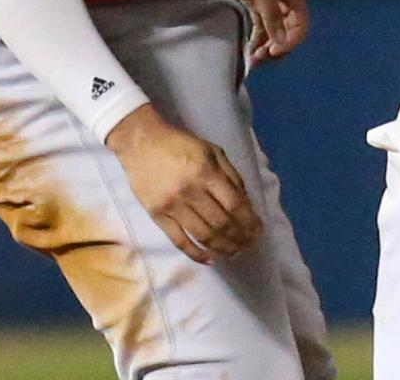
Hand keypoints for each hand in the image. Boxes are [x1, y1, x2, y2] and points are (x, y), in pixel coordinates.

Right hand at [106, 103, 260, 263]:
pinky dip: (196, 253)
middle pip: (221, 224)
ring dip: (223, 248)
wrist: (141, 142)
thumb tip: (246, 203)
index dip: (249, 221)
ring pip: (203, 236)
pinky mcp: (157, 215)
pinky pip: (179, 241)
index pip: (234, 205)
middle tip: (249, 245)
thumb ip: (230, 175)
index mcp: (206, 172)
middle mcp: (190, 191)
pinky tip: (210, 258)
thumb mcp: (211, 150)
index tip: (258, 230)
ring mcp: (172, 206)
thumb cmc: (180, 144)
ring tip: (234, 253)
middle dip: (240, 238)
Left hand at [215, 0, 307, 64]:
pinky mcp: (253, 4)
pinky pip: (260, 27)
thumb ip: (271, 15)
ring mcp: (268, 2)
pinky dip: (256, 39)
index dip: (290, 42)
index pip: (300, 25)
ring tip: (252, 59)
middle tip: (259, 58)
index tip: (273, 52)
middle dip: (277, 47)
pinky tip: (248, 49)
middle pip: (288, 32)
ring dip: (265, 46)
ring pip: (273, 32)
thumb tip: (282, 43)